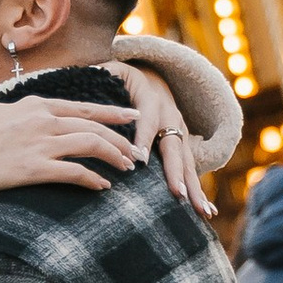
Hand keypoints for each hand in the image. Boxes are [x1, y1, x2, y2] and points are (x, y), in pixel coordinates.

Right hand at [0, 95, 140, 199]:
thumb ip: (26, 114)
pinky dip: (93, 179)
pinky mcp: (34, 169)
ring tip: (125, 168)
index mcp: (35, 105)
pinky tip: (103, 186)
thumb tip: (39, 115)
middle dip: (121, 139)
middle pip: (94, 126)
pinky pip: (75, 172)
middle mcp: (42, 120)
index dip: (112, 114)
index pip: (83, 107)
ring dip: (114, 156)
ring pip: (91, 145)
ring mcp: (39, 143)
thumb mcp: (1, 114)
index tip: (132, 117)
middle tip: (136, 152)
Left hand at [112, 62, 215, 220]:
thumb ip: (99, 74)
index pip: (146, 120)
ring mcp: (180, 132)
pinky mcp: (183, 145)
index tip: (138, 159)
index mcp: (151, 99)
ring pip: (187, 161)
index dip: (143, 137)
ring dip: (194, 187)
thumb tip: (76, 72)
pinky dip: (198, 191)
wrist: (155, 76)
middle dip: (175, 171)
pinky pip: (190, 169)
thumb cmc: (124, 78)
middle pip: (173, 145)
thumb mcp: (114, 70)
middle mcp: (170, 116)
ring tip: (202, 211)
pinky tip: (206, 212)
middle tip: (177, 193)